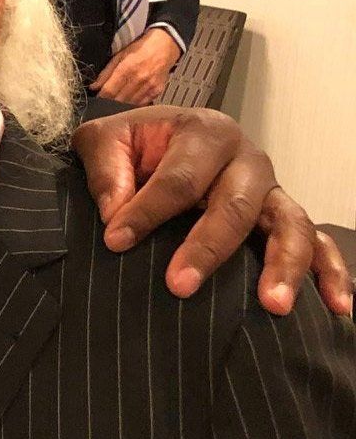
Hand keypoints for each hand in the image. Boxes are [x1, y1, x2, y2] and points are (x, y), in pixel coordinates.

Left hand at [73, 105, 352, 317]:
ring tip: (272, 305)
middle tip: (178, 286)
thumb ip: (104, 167)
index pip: (179, 178)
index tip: (115, 242)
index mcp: (204, 132)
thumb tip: (114, 213)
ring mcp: (272, 190)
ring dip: (283, 265)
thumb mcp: (105, 140)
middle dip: (208, 248)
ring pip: (290, 225)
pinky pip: (318, 243)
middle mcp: (247, 159)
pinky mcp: (285, 217)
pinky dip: (330, 272)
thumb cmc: (134, 144)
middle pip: (236, 205)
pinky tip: (335, 306)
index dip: (146, 211)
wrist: (159, 140)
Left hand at [90, 28, 181, 103]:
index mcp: (126, 69)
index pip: (109, 90)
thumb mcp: (119, 56)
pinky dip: (134, 105)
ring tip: (115, 105)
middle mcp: (138, 79)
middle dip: (109, 103)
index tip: (96, 100)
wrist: (164, 46)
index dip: (100, 97)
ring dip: (121, 107)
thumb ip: (106, 73)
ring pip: (130, 104)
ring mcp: (149, 86)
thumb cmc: (140, 49)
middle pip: (119, 99)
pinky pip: (142, 104)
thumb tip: (94, 87)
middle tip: (103, 104)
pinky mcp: (157, 91)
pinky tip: (128, 103)